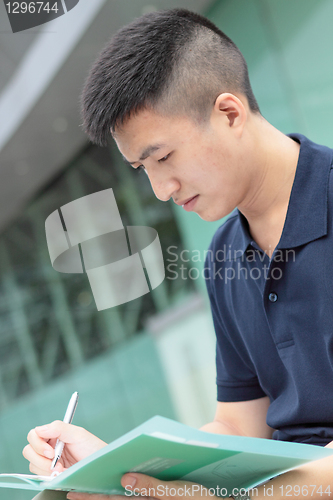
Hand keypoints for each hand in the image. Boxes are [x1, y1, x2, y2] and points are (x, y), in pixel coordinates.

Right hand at [22, 420, 106, 474]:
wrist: (100, 466)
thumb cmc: (92, 448)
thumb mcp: (78, 434)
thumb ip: (59, 428)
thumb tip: (40, 429)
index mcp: (53, 434)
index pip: (34, 435)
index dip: (38, 444)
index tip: (51, 452)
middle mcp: (48, 447)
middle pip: (28, 451)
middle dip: (41, 459)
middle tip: (55, 464)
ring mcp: (48, 461)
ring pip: (33, 465)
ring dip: (46, 470)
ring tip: (62, 470)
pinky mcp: (50, 474)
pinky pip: (40, 477)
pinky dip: (49, 477)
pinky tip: (62, 475)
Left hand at [66, 472, 217, 499]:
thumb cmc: (202, 497)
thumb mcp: (179, 492)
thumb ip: (152, 487)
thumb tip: (125, 479)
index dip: (94, 498)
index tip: (74, 492)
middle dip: (95, 497)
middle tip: (72, 492)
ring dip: (106, 496)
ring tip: (87, 490)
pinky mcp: (157, 498)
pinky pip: (135, 497)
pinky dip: (124, 493)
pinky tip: (119, 483)